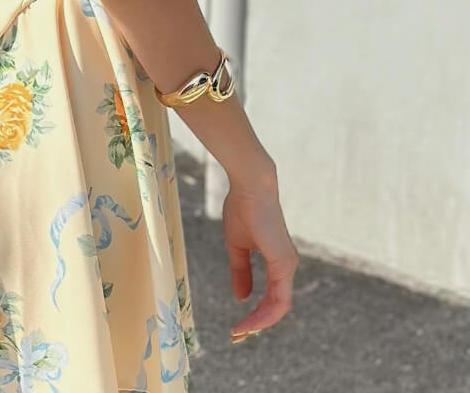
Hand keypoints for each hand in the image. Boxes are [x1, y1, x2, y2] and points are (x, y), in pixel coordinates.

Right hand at [223, 170, 298, 339]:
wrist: (250, 187)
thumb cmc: (243, 209)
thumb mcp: (237, 246)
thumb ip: (240, 271)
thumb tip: (241, 298)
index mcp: (277, 262)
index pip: (271, 297)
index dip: (256, 314)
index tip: (237, 325)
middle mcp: (286, 267)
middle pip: (276, 307)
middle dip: (257, 325)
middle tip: (236, 336)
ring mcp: (287, 266)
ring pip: (279, 307)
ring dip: (260, 323)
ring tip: (240, 332)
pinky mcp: (284, 263)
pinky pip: (279, 299)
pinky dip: (265, 313)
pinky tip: (250, 321)